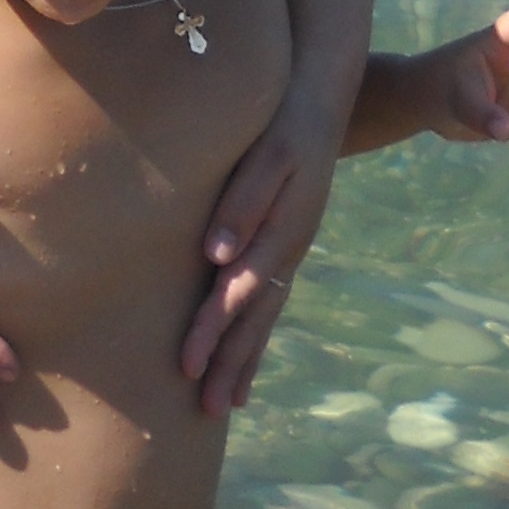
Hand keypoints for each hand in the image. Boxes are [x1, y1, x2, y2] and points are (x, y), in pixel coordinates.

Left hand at [183, 112, 339, 419]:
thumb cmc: (286, 122)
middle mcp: (288, 250)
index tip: (188, 367)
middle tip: (205, 410)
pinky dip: (257, 333)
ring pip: (266, 315)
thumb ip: (245, 202)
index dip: (214, 332)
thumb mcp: (270, 154)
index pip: (241, 294)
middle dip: (230, 362)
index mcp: (281, 234)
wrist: (320, 98)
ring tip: (225, 403)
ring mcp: (289, 249)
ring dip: (245, 359)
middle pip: (256, 317)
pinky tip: (246, 356)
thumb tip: (217, 256)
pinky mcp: (285, 242)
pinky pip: (270, 299)